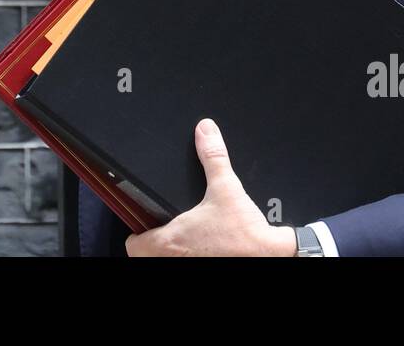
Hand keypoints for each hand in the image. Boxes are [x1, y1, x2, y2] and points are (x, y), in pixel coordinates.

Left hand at [124, 118, 296, 256]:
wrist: (269, 255)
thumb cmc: (245, 232)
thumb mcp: (226, 187)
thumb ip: (213, 157)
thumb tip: (205, 132)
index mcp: (170, 241)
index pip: (134, 246)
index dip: (137, 235)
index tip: (145, 226)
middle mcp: (174, 261)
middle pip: (147, 258)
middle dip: (154, 246)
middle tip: (164, 232)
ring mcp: (188, 269)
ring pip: (165, 263)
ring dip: (172, 254)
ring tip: (185, 240)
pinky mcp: (205, 272)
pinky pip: (187, 265)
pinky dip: (191, 258)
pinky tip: (204, 250)